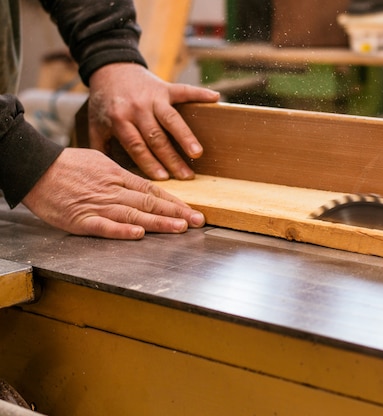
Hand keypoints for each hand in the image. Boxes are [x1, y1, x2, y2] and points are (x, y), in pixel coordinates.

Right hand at [22, 148, 205, 239]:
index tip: (193, 210)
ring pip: (133, 215)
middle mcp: (113, 191)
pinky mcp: (80, 220)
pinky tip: (138, 234)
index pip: (153, 191)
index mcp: (118, 177)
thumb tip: (144, 186)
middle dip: (176, 213)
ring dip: (158, 222)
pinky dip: (121, 230)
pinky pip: (104, 226)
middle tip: (198, 221)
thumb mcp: (101, 162)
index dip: (175, 202)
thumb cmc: (67, 165)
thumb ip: (123, 176)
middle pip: (149, 203)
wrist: (35, 169)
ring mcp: (97, 205)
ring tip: (180, 228)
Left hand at [87, 63, 219, 180]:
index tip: (164, 179)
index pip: (137, 146)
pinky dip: (200, 93)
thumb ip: (100, 148)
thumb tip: (108, 174)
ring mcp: (153, 97)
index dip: (150, 163)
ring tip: (198, 153)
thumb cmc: (105, 102)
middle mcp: (137, 108)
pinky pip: (184, 90)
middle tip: (186, 177)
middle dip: (172, 159)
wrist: (109, 68)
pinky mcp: (165, 87)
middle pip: (156, 137)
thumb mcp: (96, 124)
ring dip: (185, 136)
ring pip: (171, 119)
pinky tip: (216, 98)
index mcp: (119, 119)